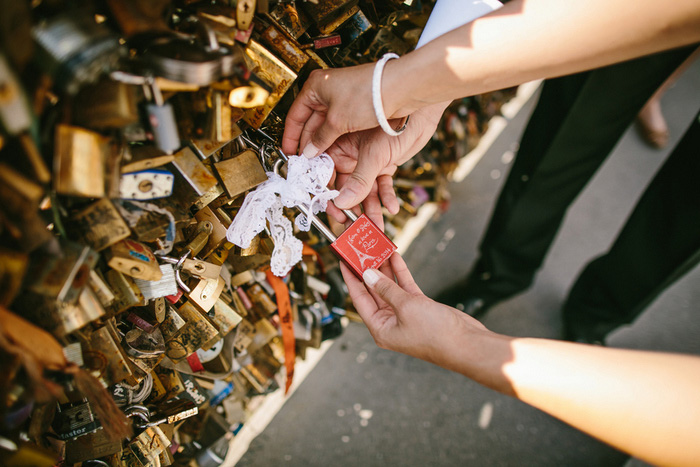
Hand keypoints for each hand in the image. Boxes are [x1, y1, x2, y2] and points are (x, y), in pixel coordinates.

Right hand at [282, 64, 384, 159]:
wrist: (399, 89)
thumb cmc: (368, 93)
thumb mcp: (338, 121)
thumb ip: (321, 138)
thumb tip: (309, 151)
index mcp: (316, 87)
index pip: (295, 115)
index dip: (291, 136)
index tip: (289, 152)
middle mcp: (327, 91)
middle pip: (310, 123)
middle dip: (308, 143)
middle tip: (306, 162)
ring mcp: (342, 99)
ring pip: (326, 127)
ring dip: (322, 143)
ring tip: (319, 161)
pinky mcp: (356, 108)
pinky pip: (340, 127)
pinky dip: (335, 139)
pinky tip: (333, 153)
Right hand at [325, 102, 447, 213]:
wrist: (422, 105)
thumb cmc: (389, 116)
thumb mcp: (371, 153)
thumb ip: (356, 181)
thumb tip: (341, 205)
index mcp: (334, 140)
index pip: (319, 169)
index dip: (320, 191)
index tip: (324, 210)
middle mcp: (346, 150)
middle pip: (340, 183)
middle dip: (345, 205)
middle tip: (348, 224)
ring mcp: (365, 157)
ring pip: (362, 187)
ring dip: (368, 207)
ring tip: (374, 226)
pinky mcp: (384, 162)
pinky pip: (381, 184)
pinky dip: (387, 196)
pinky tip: (392, 208)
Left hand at [339, 253, 487, 364]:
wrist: (466, 344)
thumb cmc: (436, 335)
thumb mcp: (406, 307)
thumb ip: (386, 289)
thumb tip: (368, 274)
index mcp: (380, 328)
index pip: (359, 299)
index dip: (351, 279)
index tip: (344, 261)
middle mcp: (389, 322)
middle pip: (372, 291)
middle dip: (367, 271)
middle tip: (359, 251)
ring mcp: (404, 314)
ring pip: (389, 287)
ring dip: (384, 268)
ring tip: (376, 248)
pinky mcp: (419, 307)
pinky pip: (404, 287)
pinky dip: (400, 273)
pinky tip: (395, 257)